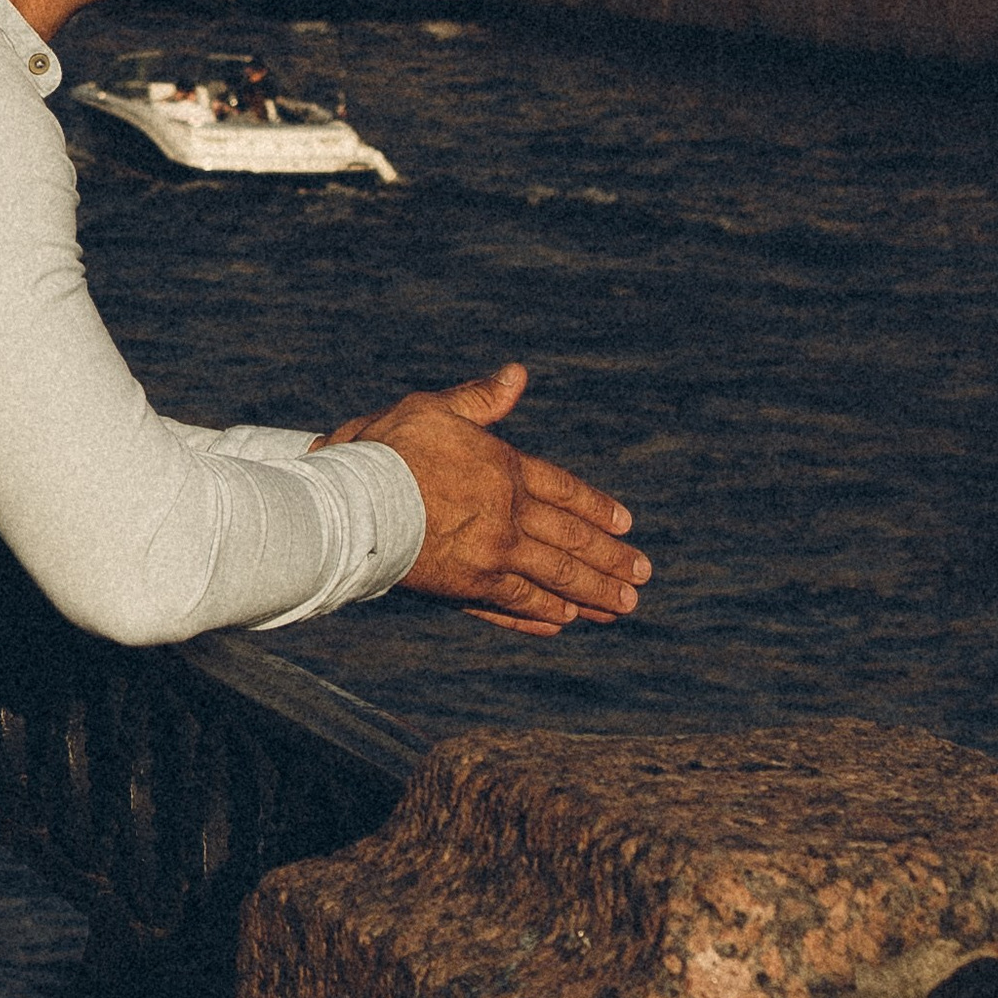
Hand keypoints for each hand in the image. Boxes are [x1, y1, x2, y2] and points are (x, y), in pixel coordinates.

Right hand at [313, 362, 647, 634]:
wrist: (356, 502)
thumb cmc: (389, 449)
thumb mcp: (436, 409)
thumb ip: (481, 399)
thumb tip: (519, 374)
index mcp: (504, 469)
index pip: (564, 491)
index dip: (597, 508)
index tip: (626, 525)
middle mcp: (508, 516)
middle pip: (571, 540)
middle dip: (610, 560)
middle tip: (641, 576)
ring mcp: (492, 556)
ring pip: (554, 578)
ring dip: (592, 594)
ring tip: (622, 607)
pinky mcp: (468, 587)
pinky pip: (514, 605)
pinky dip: (540, 615)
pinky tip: (561, 623)